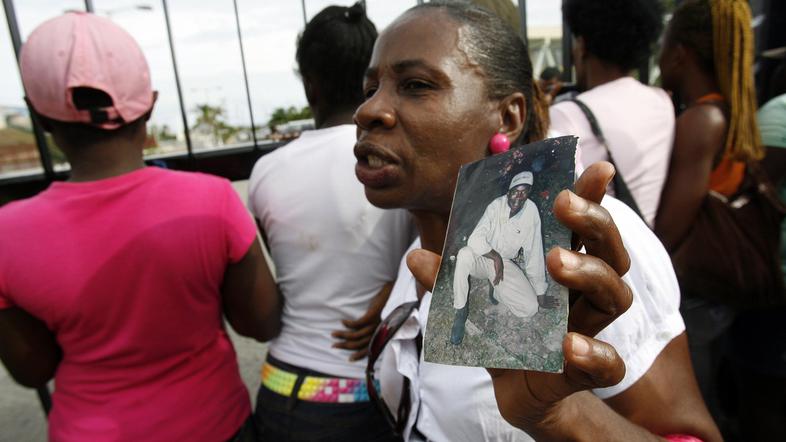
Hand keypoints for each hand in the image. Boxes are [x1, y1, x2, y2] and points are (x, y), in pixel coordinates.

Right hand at [332, 282, 392, 360]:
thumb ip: (372, 330)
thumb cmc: (383, 307)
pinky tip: (342, 322)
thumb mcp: (379, 322)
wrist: (390, 293)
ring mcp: (375, 324)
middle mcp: (377, 332)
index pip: (368, 350)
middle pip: (358, 344)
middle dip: (345, 346)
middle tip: (334, 345)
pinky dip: (348, 324)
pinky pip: (357, 324)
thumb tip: (360, 336)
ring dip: (343, 335)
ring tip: (334, 333)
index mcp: (380, 335)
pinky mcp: (372, 315)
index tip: (348, 359)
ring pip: (356, 335)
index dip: (358, 356)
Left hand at [407, 162, 632, 437]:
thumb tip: (416, 257)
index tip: (595, 166)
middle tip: (562, 204)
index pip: (584, 225)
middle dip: (593, 222)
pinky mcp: (588, 370)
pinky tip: (568, 344)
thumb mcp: (476, 302)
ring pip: (616, 295)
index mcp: (564, 266)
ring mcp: (591, 327)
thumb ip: (453, 280)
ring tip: (553, 263)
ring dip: (589, 273)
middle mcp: (585, 291)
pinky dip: (594, 353)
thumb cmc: (503, 334)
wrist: (517, 391)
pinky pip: (609, 363)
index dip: (593, 196)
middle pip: (611, 250)